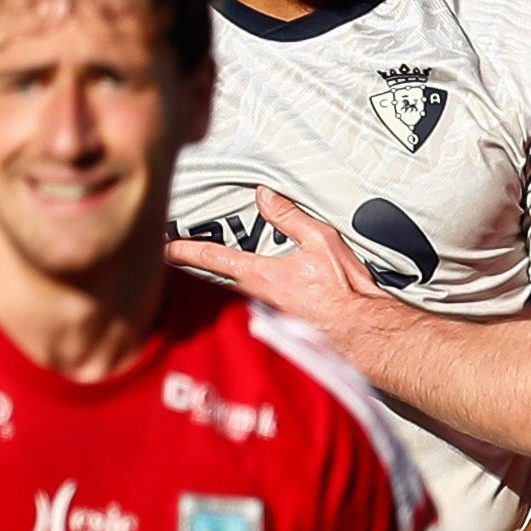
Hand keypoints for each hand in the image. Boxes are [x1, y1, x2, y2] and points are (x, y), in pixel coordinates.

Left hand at [166, 185, 400, 344]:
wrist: (367, 334)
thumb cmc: (348, 293)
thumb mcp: (322, 242)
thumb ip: (290, 217)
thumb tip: (264, 196)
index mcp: (262, 276)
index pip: (213, 258)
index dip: (184, 250)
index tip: (163, 246)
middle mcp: (257, 299)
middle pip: (217, 280)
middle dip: (198, 269)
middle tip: (178, 259)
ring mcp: (266, 317)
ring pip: (234, 296)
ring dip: (223, 285)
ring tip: (211, 274)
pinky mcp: (281, 330)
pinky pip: (253, 309)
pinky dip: (245, 301)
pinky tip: (251, 299)